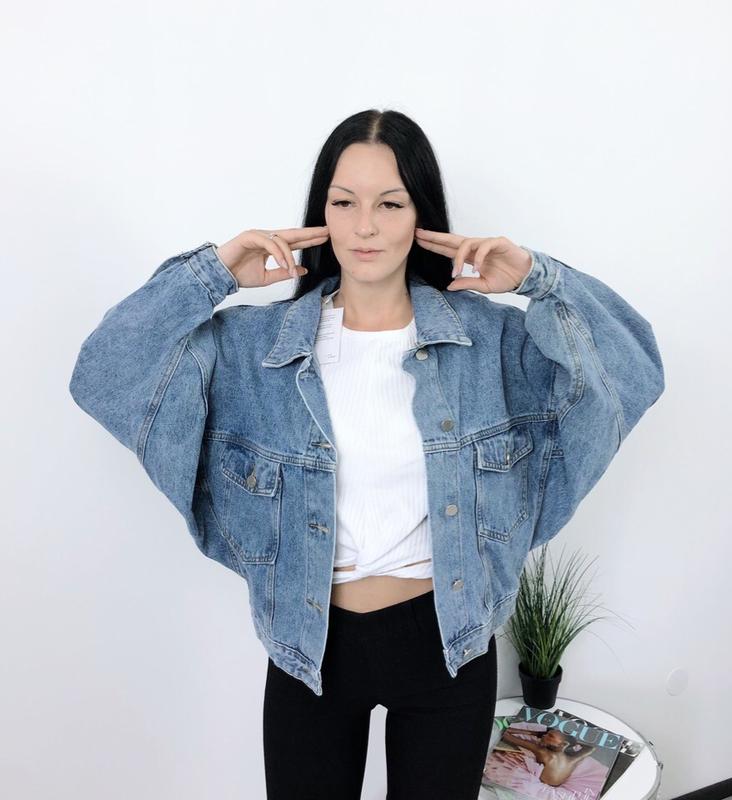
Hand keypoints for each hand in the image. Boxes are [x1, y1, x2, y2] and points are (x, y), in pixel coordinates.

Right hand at [215, 226, 329, 287]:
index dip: (309, 240)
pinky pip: (269, 243)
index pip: (294, 241)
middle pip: (292, 234)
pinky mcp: (249, 236)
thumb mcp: (267, 278)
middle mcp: (266, 238)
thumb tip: (303, 270)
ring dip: (290, 256)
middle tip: (326, 232)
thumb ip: (284, 273)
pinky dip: (278, 253)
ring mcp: (258, 235)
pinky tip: (284, 263)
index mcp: (271, 246)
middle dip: (309, 234)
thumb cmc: (239, 275)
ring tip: (292, 270)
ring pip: (281, 241)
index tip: (324, 239)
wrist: (220, 276)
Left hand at [413, 229, 530, 292]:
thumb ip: (467, 284)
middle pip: (451, 240)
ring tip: (455, 272)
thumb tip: (450, 285)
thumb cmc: (506, 278)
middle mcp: (476, 248)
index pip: (448, 249)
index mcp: (471, 257)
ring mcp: (487, 243)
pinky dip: (479, 257)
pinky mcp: (499, 242)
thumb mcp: (483, 285)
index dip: (434, 245)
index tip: (419, 242)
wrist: (525, 276)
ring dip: (458, 258)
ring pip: (466, 243)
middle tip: (419, 234)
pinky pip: (485, 246)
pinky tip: (476, 269)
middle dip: (435, 237)